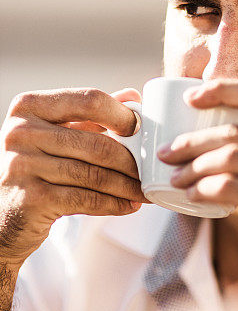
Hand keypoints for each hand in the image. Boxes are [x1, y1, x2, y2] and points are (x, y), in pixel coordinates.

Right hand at [0, 87, 144, 265]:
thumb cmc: (39, 166)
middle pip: (96, 143)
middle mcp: (20, 131)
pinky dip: (113, 204)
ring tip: (144, 191)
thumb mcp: (59, 133)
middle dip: (131, 161)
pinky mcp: (30, 198)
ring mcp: (21, 165)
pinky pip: (84, 199)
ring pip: (93, 174)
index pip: (89, 100)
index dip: (122, 115)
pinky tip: (129, 205)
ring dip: (126, 186)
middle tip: (149, 171)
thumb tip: (132, 95)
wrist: (5, 214)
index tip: (141, 130)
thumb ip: (92, 114)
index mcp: (30, 105)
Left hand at [158, 79, 237, 310]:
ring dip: (194, 168)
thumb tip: (231, 146)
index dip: (223, 89)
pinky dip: (204, 191)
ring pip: (229, 157)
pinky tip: (193, 198)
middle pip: (236, 130)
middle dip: (193, 140)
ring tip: (176, 179)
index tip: (191, 95)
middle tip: (168, 152)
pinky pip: (230, 189)